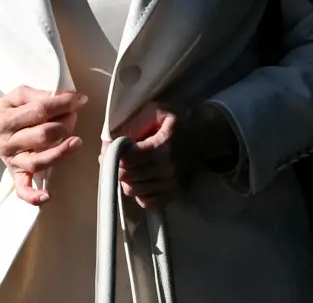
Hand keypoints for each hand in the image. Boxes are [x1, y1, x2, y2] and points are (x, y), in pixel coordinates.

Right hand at [0, 87, 87, 205]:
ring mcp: (13, 160)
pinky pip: (22, 189)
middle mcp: (10, 141)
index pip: (40, 110)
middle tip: (74, 116)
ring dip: (59, 153)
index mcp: (9, 119)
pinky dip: (33, 195)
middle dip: (64, 124)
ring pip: (37, 161)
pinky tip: (48, 195)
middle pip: (42, 135)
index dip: (63, 104)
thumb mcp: (17, 95)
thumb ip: (37, 95)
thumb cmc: (5, 109)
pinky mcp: (15, 174)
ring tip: (76, 142)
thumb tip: (62, 97)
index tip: (80, 100)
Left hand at [102, 102, 239, 209]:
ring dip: (125, 178)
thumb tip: (112, 138)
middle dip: (115, 165)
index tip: (107, 146)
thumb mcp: (156, 110)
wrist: (206, 135)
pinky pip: (147, 201)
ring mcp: (172, 185)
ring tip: (126, 166)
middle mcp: (167, 170)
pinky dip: (138, 192)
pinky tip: (139, 178)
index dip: (111, 153)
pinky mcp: (175, 194)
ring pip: (133, 190)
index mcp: (162, 147)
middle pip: (128, 176)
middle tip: (112, 155)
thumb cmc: (179, 119)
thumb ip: (135, 123)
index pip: (127, 159)